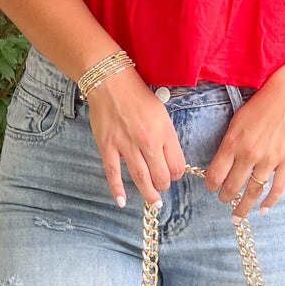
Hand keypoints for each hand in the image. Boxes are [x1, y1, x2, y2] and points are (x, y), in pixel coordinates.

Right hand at [86, 69, 185, 207]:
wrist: (111, 82)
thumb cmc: (138, 96)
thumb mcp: (161, 114)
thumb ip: (166, 137)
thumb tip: (168, 159)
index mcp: (164, 132)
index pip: (177, 165)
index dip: (177, 174)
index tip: (172, 174)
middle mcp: (147, 141)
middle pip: (161, 176)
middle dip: (163, 185)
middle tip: (161, 187)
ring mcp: (126, 145)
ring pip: (140, 178)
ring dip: (148, 194)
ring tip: (154, 203)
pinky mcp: (107, 146)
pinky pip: (113, 173)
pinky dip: (117, 189)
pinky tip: (122, 201)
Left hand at [204, 76, 284, 218]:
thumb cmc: (260, 106)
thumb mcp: (236, 122)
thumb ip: (228, 145)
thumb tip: (221, 165)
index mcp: (232, 143)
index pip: (215, 175)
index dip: (210, 185)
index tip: (211, 188)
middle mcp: (249, 154)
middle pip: (232, 187)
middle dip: (225, 198)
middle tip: (224, 201)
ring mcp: (269, 160)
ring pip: (253, 193)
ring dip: (243, 207)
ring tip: (238, 215)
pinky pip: (277, 188)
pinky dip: (270, 202)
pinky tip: (263, 209)